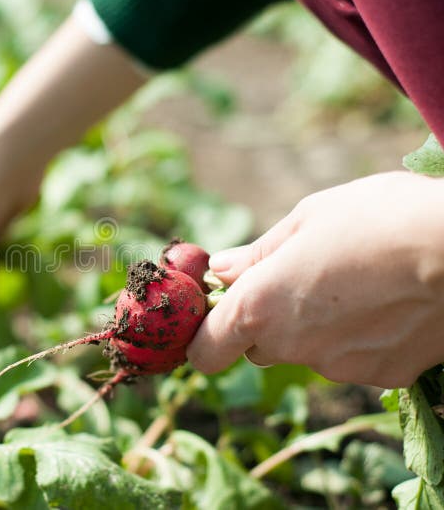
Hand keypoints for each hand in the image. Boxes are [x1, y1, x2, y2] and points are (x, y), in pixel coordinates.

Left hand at [187, 172, 443, 387]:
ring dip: (318, 327)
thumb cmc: (380, 219)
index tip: (217, 313)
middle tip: (301, 279)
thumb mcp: (307, 220)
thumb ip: (257, 254)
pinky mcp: (384, 376)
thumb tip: (221, 270)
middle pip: (260, 346)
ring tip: (358, 282)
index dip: (205, 337)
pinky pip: (355, 358)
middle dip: (268, 320)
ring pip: (309, 351)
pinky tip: (390, 301)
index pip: (206, 352)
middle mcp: (293, 348)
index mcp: (260, 308)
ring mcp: (340, 367)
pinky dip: (361, 338)